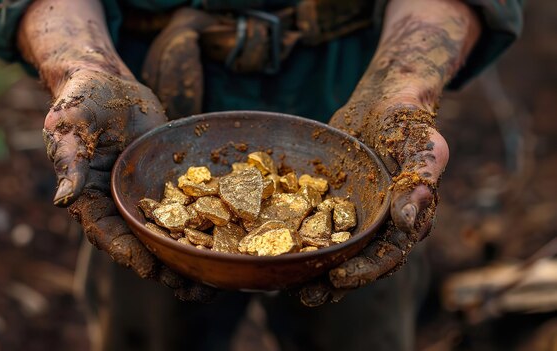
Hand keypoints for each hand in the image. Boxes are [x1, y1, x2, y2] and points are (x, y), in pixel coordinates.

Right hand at [44, 68, 214, 301]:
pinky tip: (231, 239)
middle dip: (167, 269)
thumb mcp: (70, 126)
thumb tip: (64, 197)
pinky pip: (188, 208)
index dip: (128, 253)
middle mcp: (120, 207)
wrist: (109, 84)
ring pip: (169, 234)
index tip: (150, 270)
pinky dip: (206, 225)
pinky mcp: (168, 185)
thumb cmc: (82, 101)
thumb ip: (68, 160)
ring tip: (219, 279)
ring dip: (190, 257)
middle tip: (194, 289)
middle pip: (143, 246)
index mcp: (91, 200)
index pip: (108, 234)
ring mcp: (146, 198)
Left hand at [298, 0, 480, 305]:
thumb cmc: (408, 120)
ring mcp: (356, 214)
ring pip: (334, 248)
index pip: (387, 254)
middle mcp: (382, 224)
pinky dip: (298, 237)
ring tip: (284, 284)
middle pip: (357, 261)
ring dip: (312, 269)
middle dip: (332, 282)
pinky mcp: (334, 202)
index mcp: (408, 218)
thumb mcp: (423, 144)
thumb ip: (420, 182)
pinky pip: (315, 223)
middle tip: (304, 295)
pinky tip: (273, 246)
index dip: (364, 270)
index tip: (338, 279)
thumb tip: (408, 222)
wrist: (384, 100)